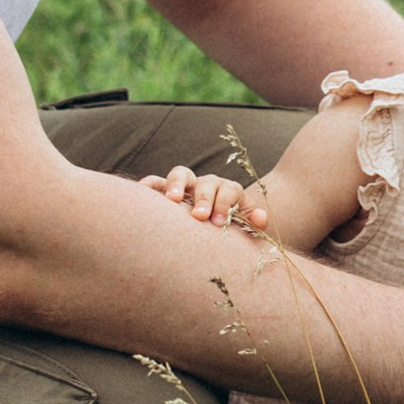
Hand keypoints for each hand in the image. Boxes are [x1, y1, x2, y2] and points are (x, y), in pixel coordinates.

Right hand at [139, 164, 269, 232]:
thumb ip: (254, 221)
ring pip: (180, 175)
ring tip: (171, 200)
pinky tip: (141, 192)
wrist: (219, 224)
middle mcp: (207, 185)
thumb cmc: (231, 228)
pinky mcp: (166, 191)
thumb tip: (261, 219)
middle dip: (203, 197)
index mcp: (228, 192)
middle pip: (206, 181)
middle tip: (199, 216)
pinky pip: (155, 183)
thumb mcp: (247, 226)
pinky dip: (148, 185)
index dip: (224, 204)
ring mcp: (187, 186)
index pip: (229, 190)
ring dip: (175, 185)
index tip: (218, 223)